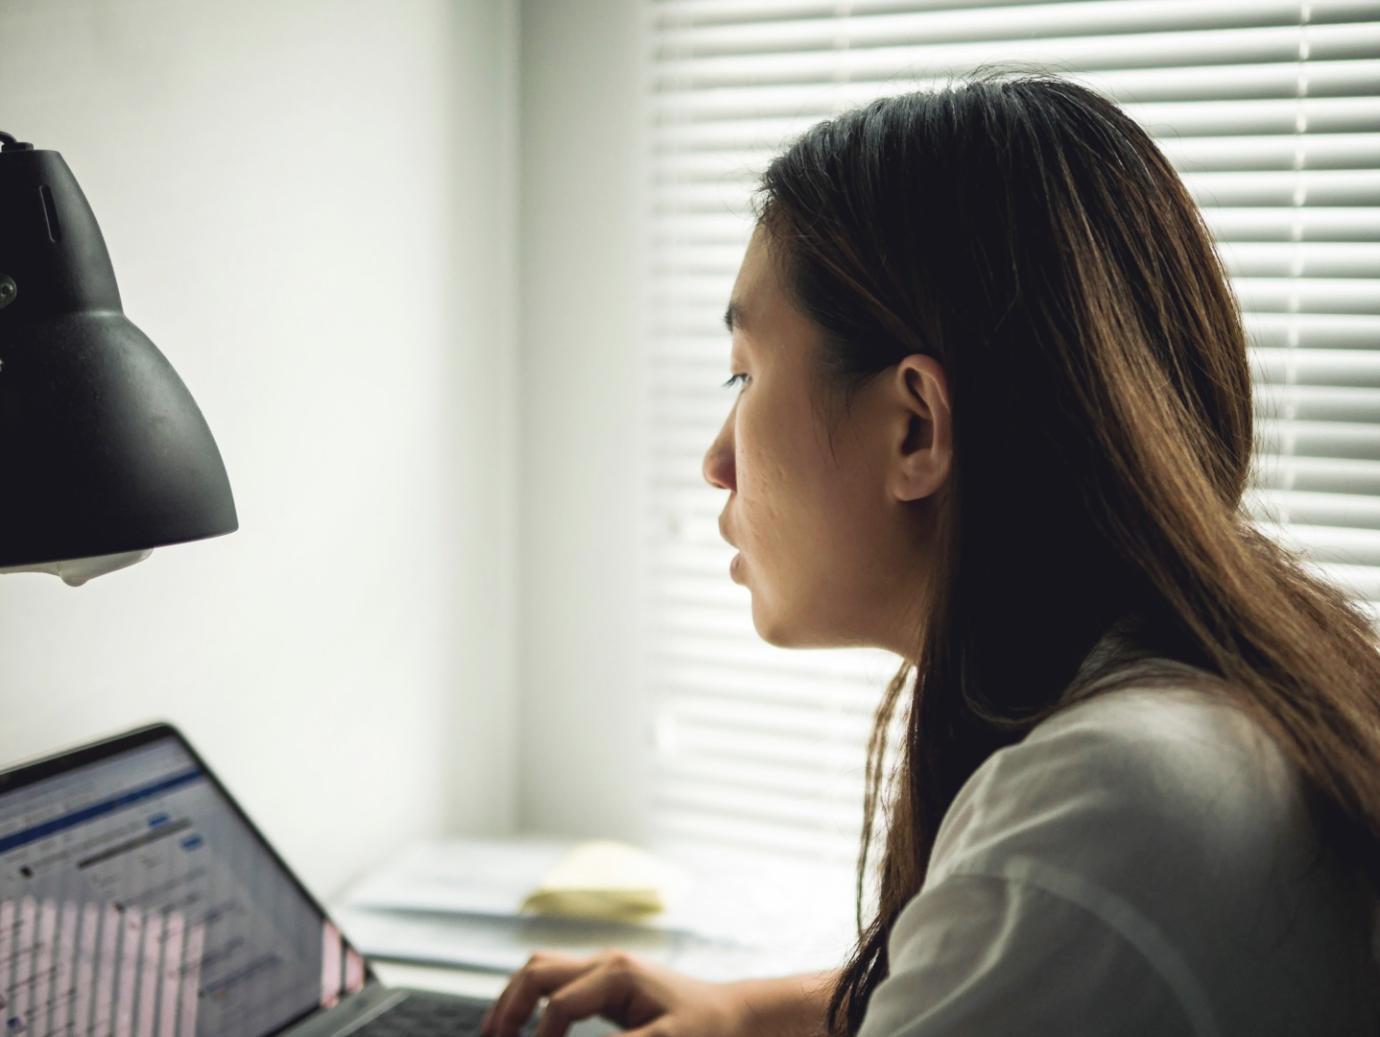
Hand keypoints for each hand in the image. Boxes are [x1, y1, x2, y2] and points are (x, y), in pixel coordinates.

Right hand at [479, 947, 748, 1036]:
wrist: (737, 1015)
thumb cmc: (708, 1029)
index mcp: (618, 973)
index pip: (558, 1004)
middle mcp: (606, 962)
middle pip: (536, 971)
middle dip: (508, 1007)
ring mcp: (605, 967)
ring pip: (541, 969)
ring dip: (514, 998)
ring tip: (494, 1033)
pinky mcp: (607, 981)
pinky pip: (556, 979)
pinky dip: (533, 999)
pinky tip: (525, 1026)